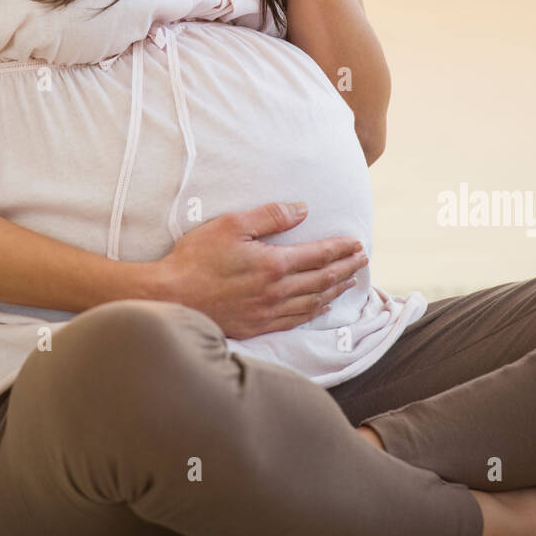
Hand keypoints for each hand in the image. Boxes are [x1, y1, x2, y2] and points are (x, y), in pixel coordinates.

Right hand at [153, 201, 367, 339]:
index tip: (357, 243)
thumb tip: (302, 209)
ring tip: (350, 281)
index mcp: (274, 264)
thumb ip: (270, 216)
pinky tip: (321, 306)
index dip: (341, 249)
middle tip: (363, 260)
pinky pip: (296, 319)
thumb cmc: (197, 258)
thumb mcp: (232, 225)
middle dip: (346, 268)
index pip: (319, 256)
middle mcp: (277, 292)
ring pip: (313, 302)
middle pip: (322, 279)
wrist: (171, 297)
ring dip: (335, 290)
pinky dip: (315, 311)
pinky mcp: (257, 326)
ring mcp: (268, 312)